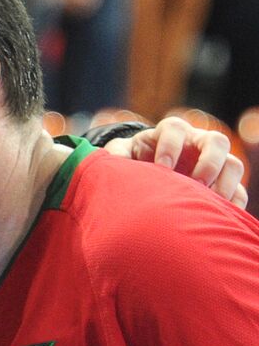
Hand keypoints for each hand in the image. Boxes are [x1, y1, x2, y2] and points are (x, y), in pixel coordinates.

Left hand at [103, 115, 247, 207]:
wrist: (145, 175)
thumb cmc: (132, 162)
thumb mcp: (120, 156)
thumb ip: (114, 158)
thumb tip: (108, 167)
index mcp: (168, 133)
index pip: (174, 128)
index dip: (170, 145)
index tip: (161, 166)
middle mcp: (196, 143)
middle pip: (216, 141)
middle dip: (208, 162)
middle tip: (195, 184)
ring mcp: (213, 163)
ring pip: (233, 164)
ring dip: (225, 183)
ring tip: (209, 203)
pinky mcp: (222, 184)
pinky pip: (238, 191)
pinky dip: (233, 203)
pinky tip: (220, 217)